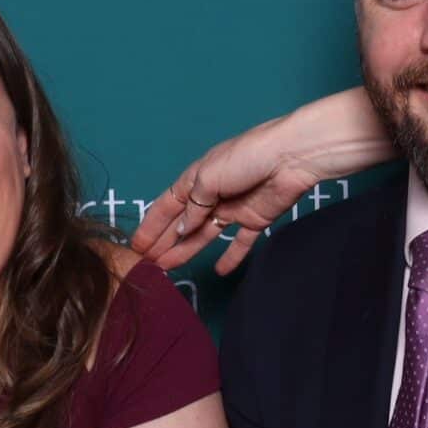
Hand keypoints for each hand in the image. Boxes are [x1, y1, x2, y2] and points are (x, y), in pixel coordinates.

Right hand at [131, 91, 384, 274]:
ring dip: (187, 251)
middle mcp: (212, 195)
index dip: (151, 226)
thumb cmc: (246, 157)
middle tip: (146, 265)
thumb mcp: (209, 177)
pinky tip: (221, 271)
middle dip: (164, 242)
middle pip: (182, 224)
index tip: (136, 247)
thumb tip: (181, 230)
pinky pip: (240, 242)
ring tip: (168, 270)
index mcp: (197, 179)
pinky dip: (231, 256)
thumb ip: (193, 207)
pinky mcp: (255, 219)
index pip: (167, 206)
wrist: (291, 156)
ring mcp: (233, 208)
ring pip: (205, 236)